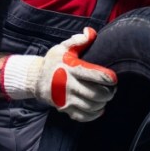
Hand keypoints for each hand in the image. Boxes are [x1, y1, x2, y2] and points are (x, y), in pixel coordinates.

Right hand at [1, 28, 117, 121]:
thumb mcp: (63, 48)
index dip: (110, 78)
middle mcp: (69, 85)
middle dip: (109, 93)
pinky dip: (94, 115)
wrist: (36, 78)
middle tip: (112, 90)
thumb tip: (91, 33)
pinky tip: (99, 109)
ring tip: (105, 97)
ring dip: (102, 103)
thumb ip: (78, 41)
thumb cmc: (53, 61)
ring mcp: (66, 99)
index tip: (114, 79)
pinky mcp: (64, 109)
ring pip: (91, 106)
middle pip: (96, 94)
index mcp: (71, 68)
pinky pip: (83, 117)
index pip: (96, 75)